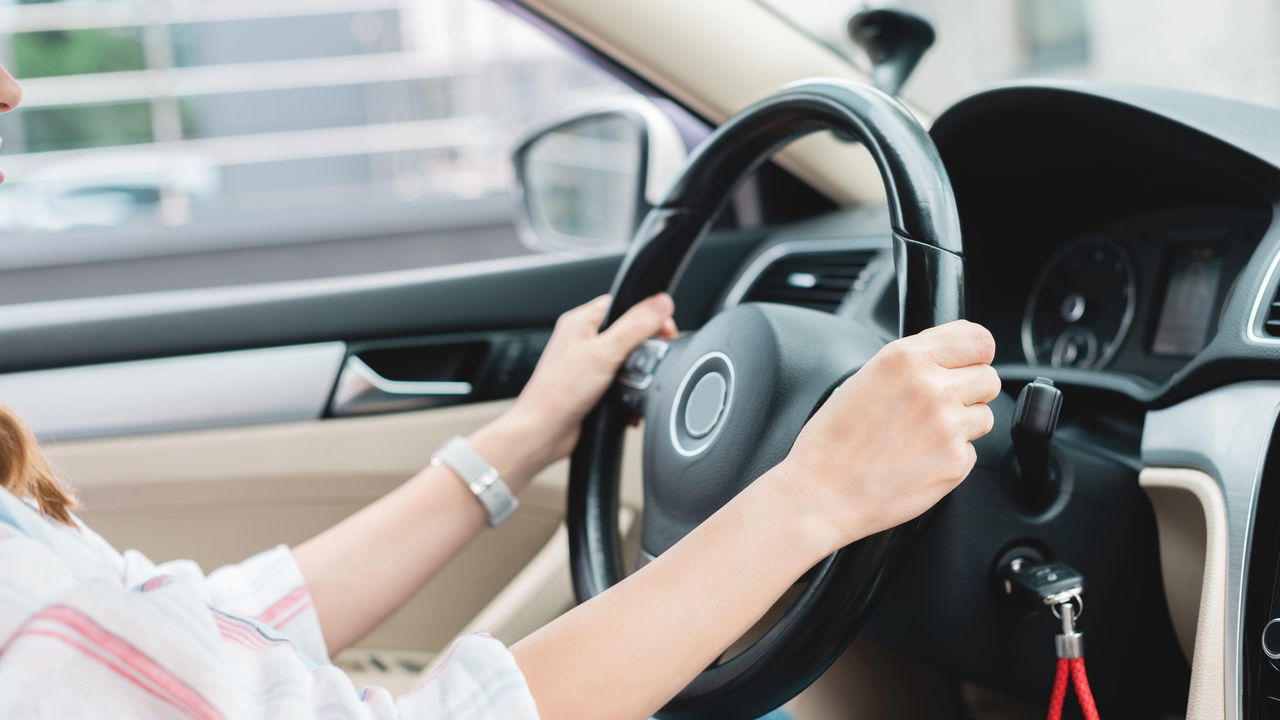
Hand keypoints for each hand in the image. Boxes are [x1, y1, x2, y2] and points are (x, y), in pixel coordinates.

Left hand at [471, 294, 676, 487]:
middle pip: (628, 331)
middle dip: (645, 348)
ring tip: (639, 383)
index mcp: (580, 322)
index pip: (623, 303)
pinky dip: (630, 391)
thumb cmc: (559, 393)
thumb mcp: (605, 353)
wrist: (544, 432)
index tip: (664, 329)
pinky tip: (630, 401)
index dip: (647, 314)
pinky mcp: (591, 386)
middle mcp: (581, 340)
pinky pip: (620, 381)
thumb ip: (635, 326)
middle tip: (655, 358)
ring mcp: (586, 364)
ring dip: (638, 373)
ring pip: (626, 359)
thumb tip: (661, 303)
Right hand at [767, 320, 999, 554]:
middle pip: (989, 377)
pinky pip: (971, 450)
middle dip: (970, 389)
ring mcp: (948, 426)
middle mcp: (933, 388)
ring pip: (985, 414)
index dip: (974, 353)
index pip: (977, 339)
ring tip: (923, 435)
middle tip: (939, 405)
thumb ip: (910, 364)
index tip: (967, 363)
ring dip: (963, 423)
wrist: (822, 493)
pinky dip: (951, 455)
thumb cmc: (831, 441)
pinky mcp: (956, 462)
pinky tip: (918, 459)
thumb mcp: (863, 379)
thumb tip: (944, 361)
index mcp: (906, 359)